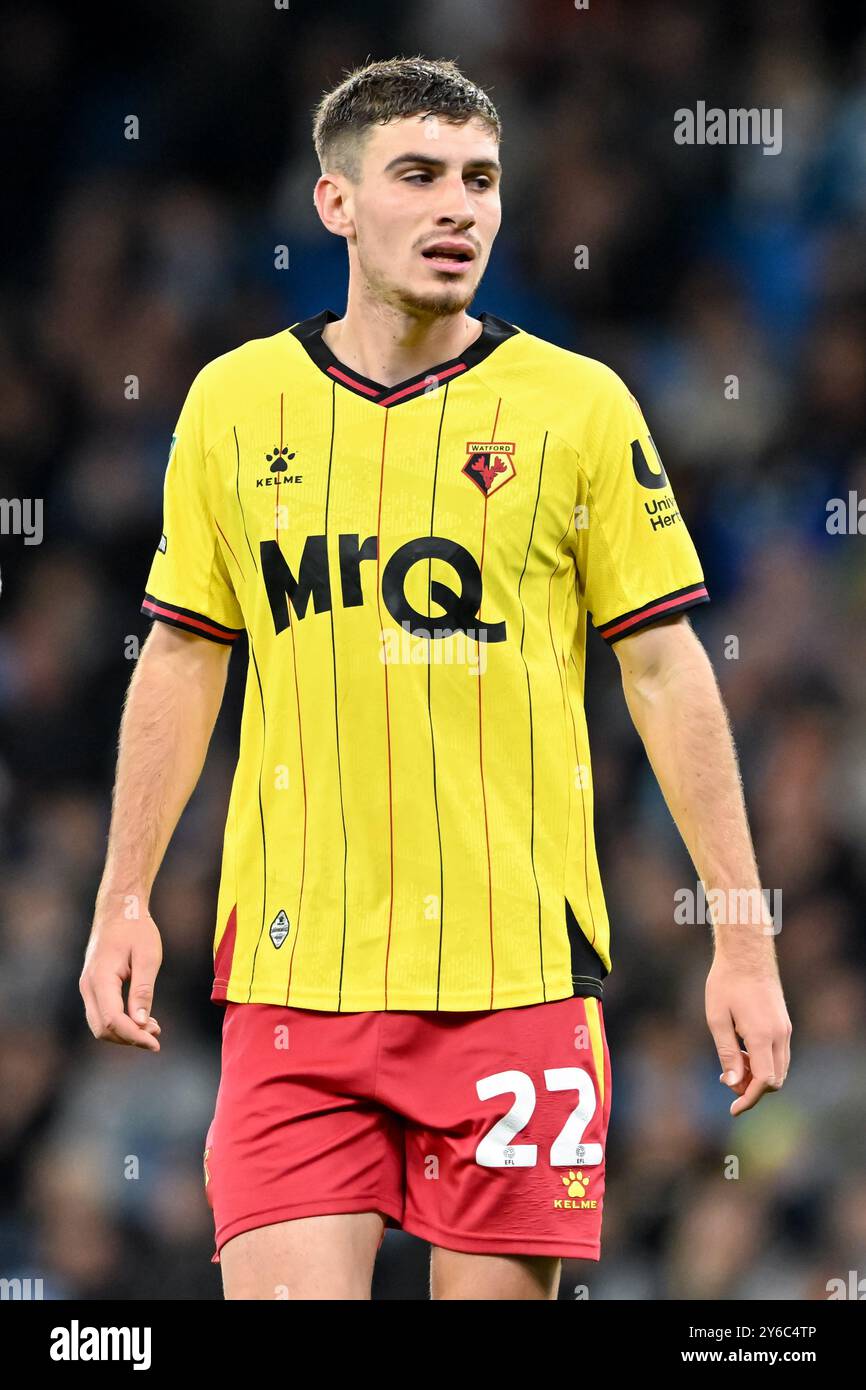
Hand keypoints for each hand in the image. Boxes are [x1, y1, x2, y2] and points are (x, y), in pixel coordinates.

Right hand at [80, 897, 162, 1051]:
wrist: (119, 909)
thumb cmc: (136, 929)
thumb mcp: (147, 957)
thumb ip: (143, 990)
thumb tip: (142, 1023)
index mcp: (101, 978)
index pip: (113, 1020)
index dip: (134, 1036)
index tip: (156, 1043)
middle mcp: (88, 985)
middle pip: (102, 1028)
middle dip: (129, 1038)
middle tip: (156, 1036)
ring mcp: (87, 986)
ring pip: (100, 1024)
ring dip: (125, 1032)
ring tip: (153, 1028)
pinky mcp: (93, 985)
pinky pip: (102, 1012)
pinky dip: (120, 1022)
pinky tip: (142, 1019)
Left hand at [706, 955, 791, 1115]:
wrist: (746, 953)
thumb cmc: (726, 982)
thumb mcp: (717, 1018)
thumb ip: (726, 1053)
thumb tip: (731, 1084)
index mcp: (762, 1035)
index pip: (764, 1081)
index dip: (749, 1099)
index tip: (733, 1110)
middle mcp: (780, 1035)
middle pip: (775, 1080)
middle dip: (752, 1089)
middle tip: (726, 1080)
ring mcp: (785, 1028)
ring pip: (779, 1068)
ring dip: (758, 1076)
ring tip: (732, 1065)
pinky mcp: (784, 1023)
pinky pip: (779, 1054)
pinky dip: (764, 1062)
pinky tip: (742, 1052)